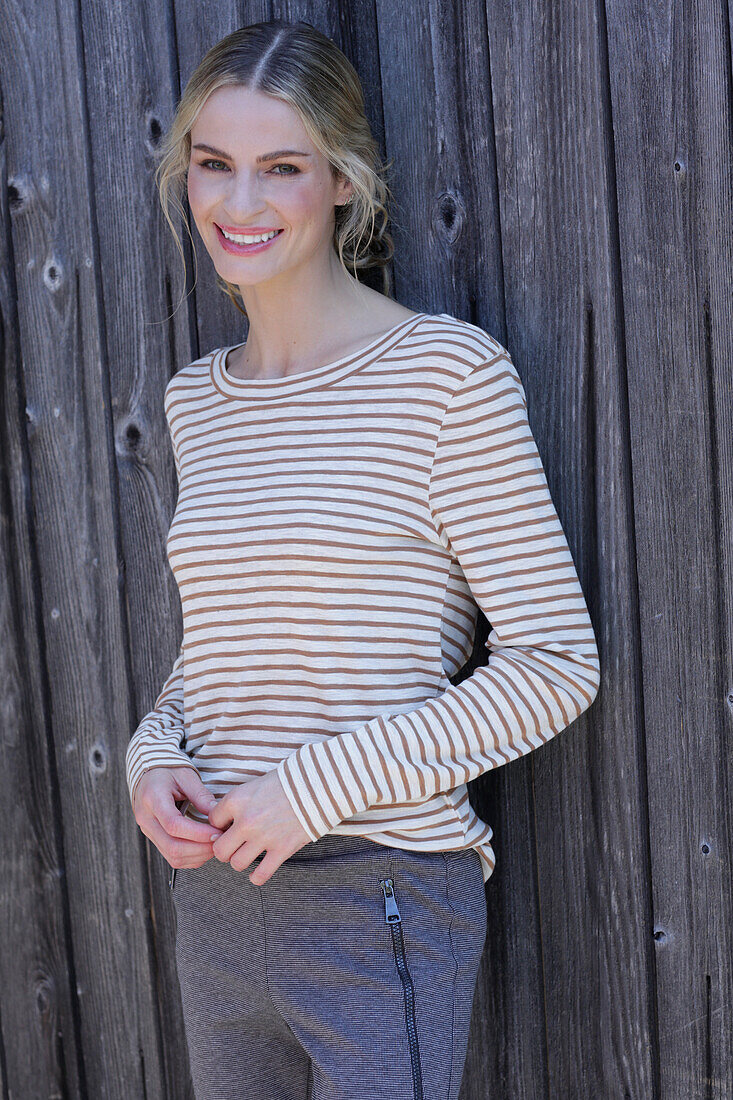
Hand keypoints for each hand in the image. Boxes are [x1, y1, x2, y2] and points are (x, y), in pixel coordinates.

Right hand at [132, 765, 224, 870]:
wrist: (148, 773)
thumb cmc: (167, 771)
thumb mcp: (186, 776)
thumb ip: (201, 796)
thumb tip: (218, 815)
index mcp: (153, 799)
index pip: (174, 825)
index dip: (198, 833)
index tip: (217, 833)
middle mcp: (147, 819)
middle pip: (172, 846)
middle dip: (200, 849)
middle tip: (220, 841)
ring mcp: (148, 831)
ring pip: (172, 856)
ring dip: (197, 856)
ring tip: (215, 845)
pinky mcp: (154, 838)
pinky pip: (171, 857)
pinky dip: (191, 858)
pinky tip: (204, 848)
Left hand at [208, 767, 311, 884]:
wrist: (318, 784)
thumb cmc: (287, 782)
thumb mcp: (255, 785)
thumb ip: (237, 803)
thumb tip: (221, 820)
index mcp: (237, 800)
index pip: (212, 821)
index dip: (219, 824)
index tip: (229, 825)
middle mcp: (246, 821)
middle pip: (219, 849)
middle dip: (225, 849)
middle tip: (234, 845)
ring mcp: (264, 838)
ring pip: (236, 864)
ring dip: (240, 861)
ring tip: (248, 854)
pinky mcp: (282, 850)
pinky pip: (261, 874)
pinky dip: (256, 877)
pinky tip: (256, 872)